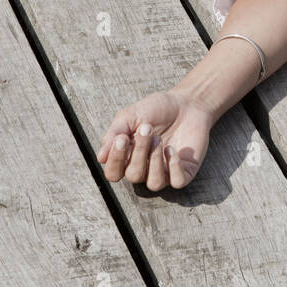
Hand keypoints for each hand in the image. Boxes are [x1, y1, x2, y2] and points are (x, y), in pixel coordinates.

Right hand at [96, 89, 212, 189]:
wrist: (186, 102)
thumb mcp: (130, 115)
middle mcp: (144, 169)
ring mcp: (164, 172)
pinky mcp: (184, 172)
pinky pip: (176, 182)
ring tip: (159, 138)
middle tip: (147, 128)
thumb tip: (100, 157)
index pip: (113, 173)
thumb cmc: (156, 109)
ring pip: (154, 183)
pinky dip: (174, 166)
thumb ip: (114, 133)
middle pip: (133, 175)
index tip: (122, 138)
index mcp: (127, 157)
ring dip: (155, 160)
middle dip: (139, 152)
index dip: (115, 160)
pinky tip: (172, 149)